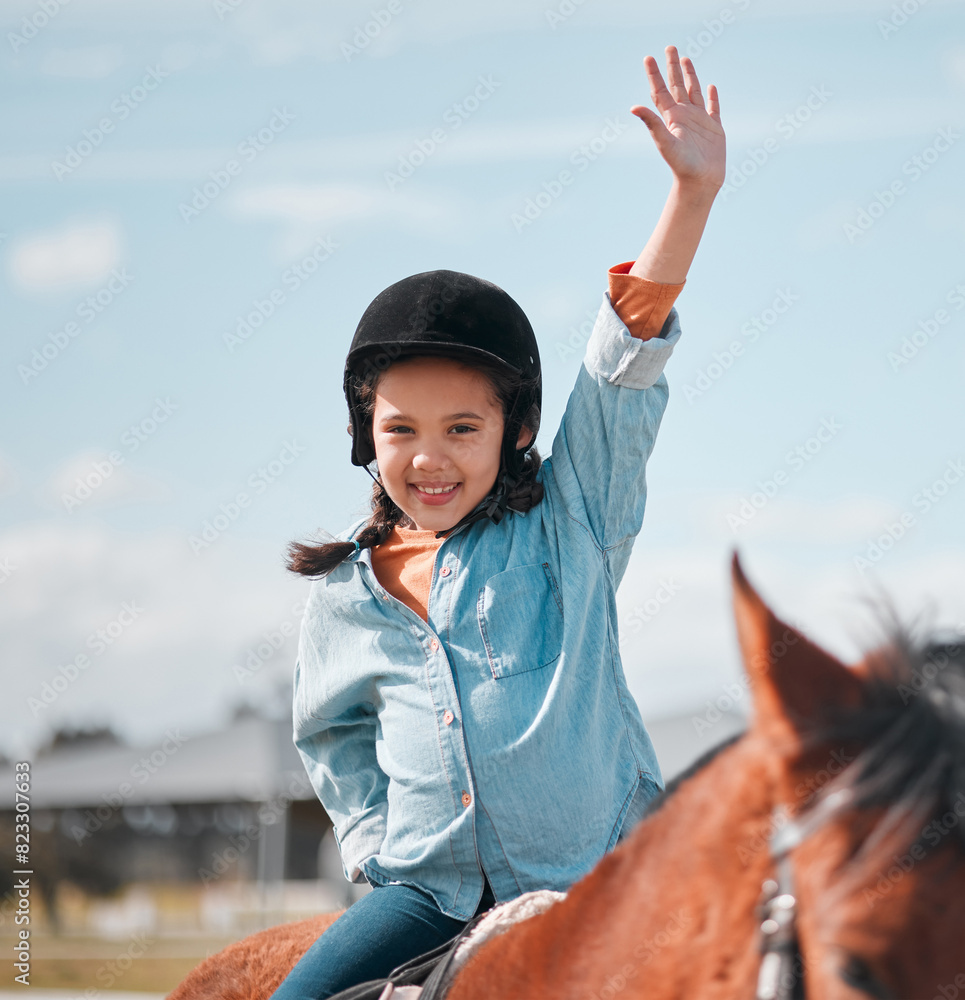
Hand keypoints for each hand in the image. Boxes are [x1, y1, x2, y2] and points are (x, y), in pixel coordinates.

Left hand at [632, 46, 724, 193]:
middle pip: (677, 85)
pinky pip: (713, 108)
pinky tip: (710, 87)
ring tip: (685, 59)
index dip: (654, 74)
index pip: (660, 91)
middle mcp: (683, 116)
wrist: (700, 182)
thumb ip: (651, 123)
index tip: (648, 58)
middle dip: (672, 67)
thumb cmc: (681, 165)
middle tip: (669, 47)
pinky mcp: (714, 128)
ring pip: (693, 91)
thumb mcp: (665, 142)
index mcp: (671, 118)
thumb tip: (633, 107)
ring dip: (690, 75)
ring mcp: (699, 121)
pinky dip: (712, 97)